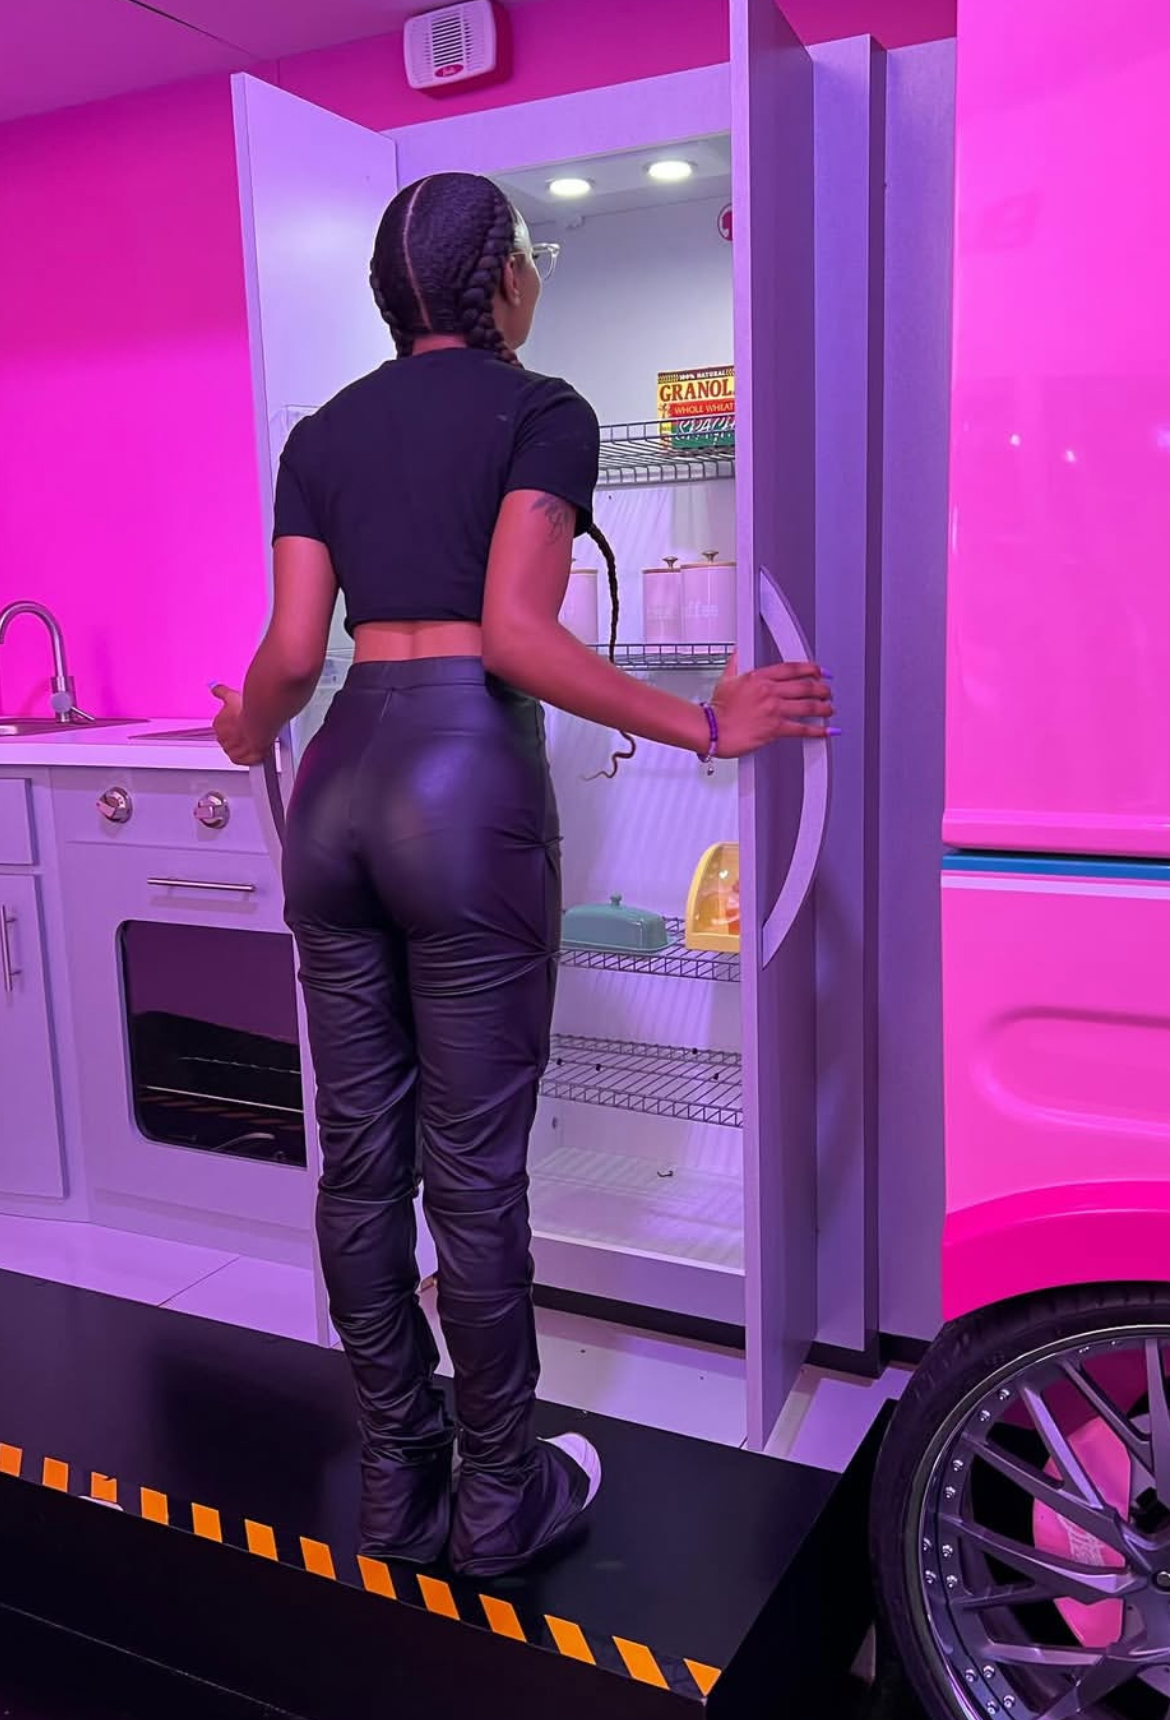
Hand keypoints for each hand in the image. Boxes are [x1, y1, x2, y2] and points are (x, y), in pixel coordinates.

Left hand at [210, 685, 266, 765]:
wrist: (259, 722)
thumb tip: (214, 687)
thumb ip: (221, 692)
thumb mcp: (232, 695)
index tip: (244, 723)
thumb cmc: (246, 709)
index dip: (236, 726)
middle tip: (252, 731)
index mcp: (218, 724)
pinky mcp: (239, 758)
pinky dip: (250, 757)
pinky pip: (242, 760)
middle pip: (231, 739)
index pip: (224, 728)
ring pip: (236, 750)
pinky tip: (257, 751)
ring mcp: (230, 748)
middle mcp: (222, 738)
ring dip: (245, 747)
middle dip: (240, 737)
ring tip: (255, 740)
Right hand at [709, 653, 834, 757]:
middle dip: (821, 688)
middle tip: (828, 691)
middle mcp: (769, 691)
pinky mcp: (774, 728)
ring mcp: (773, 710)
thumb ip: (736, 663)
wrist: (712, 729)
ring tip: (829, 708)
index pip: (792, 668)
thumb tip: (739, 652)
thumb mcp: (726, 679)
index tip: (819, 671)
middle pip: (805, 686)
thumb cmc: (716, 709)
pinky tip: (826, 731)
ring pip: (808, 706)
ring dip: (823, 707)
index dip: (810, 669)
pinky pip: (802, 728)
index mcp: (759, 677)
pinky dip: (817, 730)